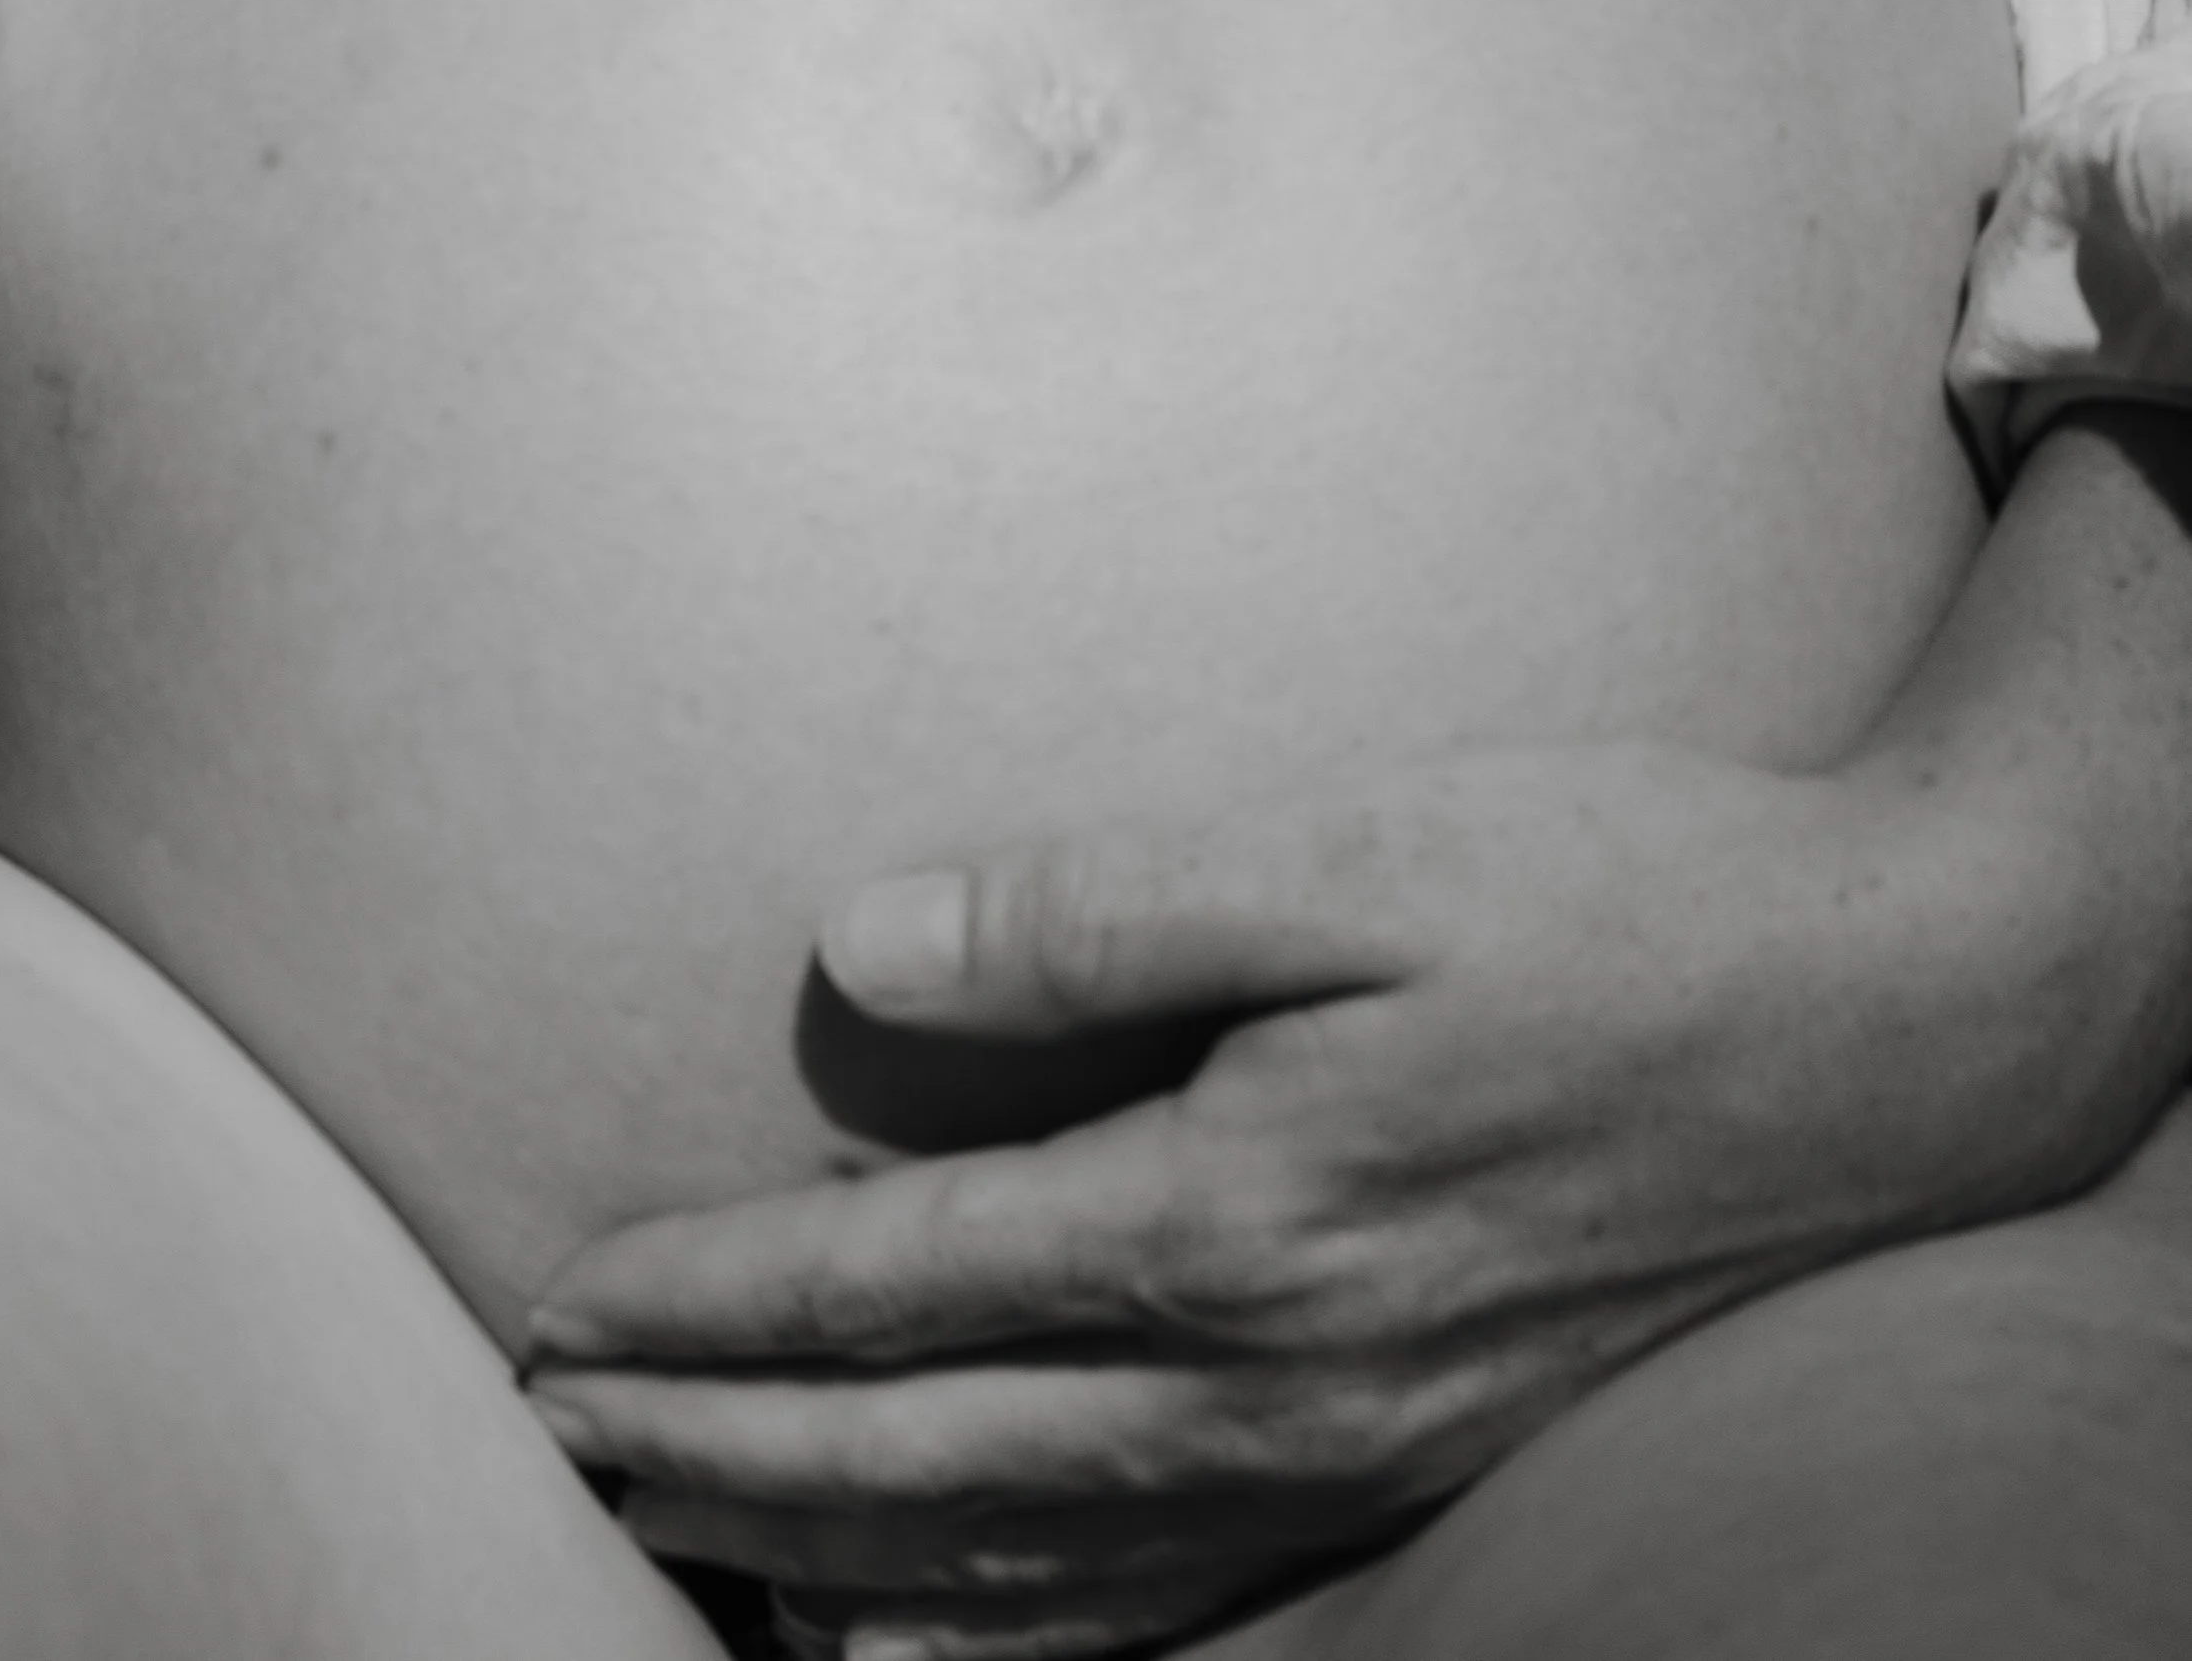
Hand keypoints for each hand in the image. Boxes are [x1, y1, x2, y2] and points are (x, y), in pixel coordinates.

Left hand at [526, 736, 2135, 1660]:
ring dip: (828, 1553)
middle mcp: (1270, 1377)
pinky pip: (1174, 1602)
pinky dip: (1021, 1639)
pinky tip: (926, 1639)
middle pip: (922, 1458)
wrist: (1881, 1022)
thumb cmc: (1614, 898)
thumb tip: (856, 945)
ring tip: (685, 1533)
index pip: (891, 1291)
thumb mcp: (1354, 853)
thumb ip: (1095, 907)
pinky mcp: (1415, 1459)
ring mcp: (1349, 1448)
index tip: (558, 1308)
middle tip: (554, 1431)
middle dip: (714, 1452)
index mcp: (1227, 1215)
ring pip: (1027, 1565)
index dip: (706, 1308)